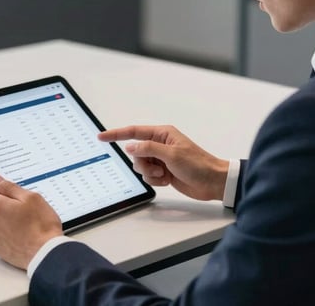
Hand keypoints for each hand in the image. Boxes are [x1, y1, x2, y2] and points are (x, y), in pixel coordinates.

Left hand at [0, 174, 62, 268]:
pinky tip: (20, 236)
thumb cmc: (41, 226)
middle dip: (3, 207)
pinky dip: (5, 234)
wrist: (45, 253)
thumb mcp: (31, 198)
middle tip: (22, 211)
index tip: (0, 189)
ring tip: (23, 226)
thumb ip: (9, 187)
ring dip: (4, 221)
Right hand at [99, 125, 228, 200]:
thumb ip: (149, 149)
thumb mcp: (172, 155)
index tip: (101, 136)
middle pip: (136, 153)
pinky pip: (148, 176)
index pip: (134, 132)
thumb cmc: (198, 164)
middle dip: (143, 163)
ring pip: (140, 166)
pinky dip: (156, 180)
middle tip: (158, 168)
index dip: (116, 134)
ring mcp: (161, 159)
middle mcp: (160, 145)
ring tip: (165, 174)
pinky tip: (168, 180)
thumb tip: (130, 146)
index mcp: (163, 134)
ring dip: (150, 173)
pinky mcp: (163, 171)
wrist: (213, 182)